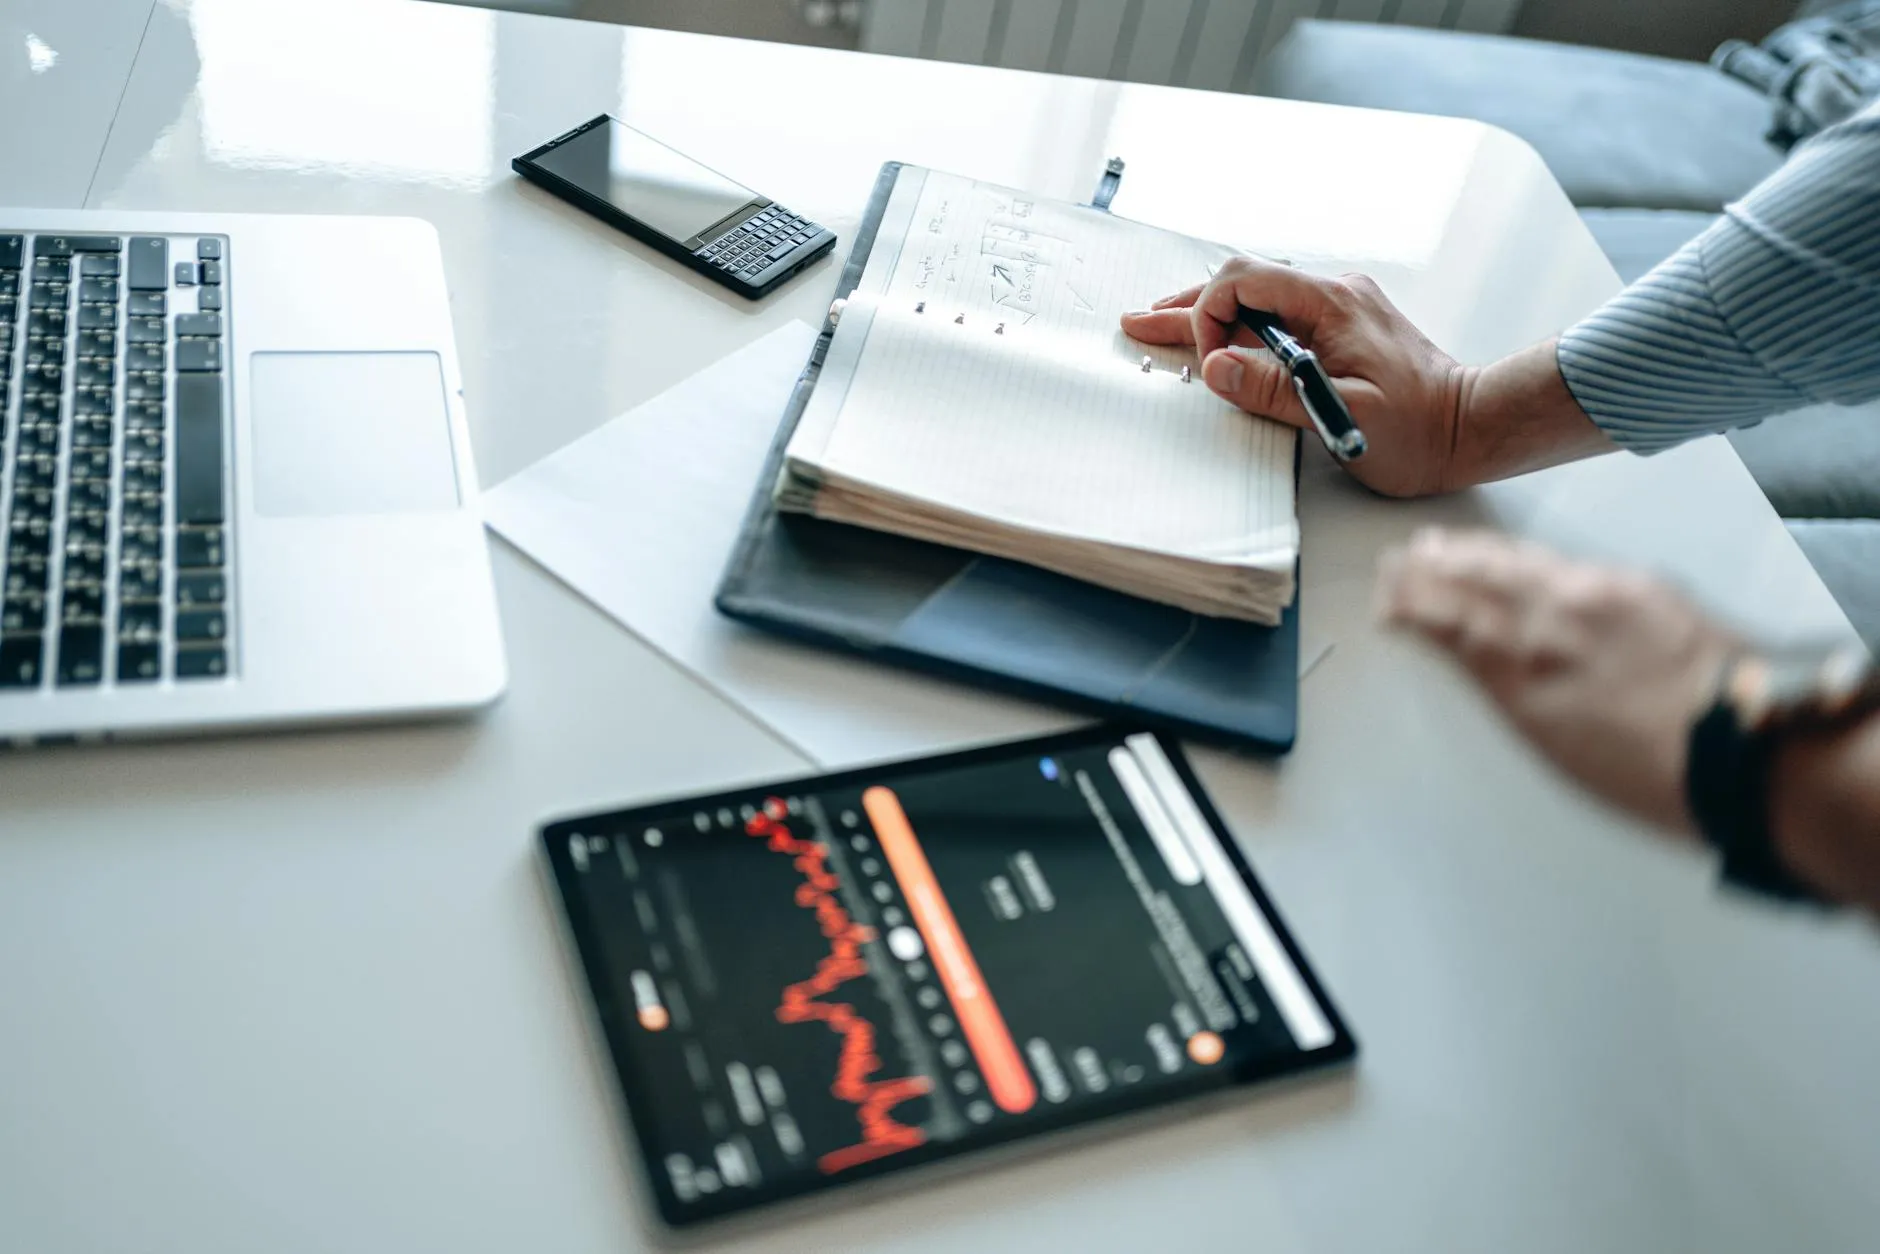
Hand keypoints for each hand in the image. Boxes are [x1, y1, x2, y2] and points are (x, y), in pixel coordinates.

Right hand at [1123, 256, 1471, 497]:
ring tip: (1163, 327)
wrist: (1471, 427)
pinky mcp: (1343, 328)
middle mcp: (1334, 294)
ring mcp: (1339, 308)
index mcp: (1332, 304)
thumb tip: (1214, 366)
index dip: (1209, 318)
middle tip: (1140, 323)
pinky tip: (1221, 341)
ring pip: (1259, 298)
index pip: (1244, 282)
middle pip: (1244, 284)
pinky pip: (1280, 315)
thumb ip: (1272, 389)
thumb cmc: (1419, 429)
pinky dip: (1241, 326)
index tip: (1208, 365)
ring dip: (1210, 315)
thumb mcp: (1341, 415)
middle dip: (1189, 308)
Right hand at [1376, 529, 1736, 832]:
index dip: (1412, 606)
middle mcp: (1554, 623)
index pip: (1449, 623)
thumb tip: (1484, 665)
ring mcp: (1597, 596)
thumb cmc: (1660, 774)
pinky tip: (1517, 553)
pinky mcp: (1639, 586)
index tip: (1388, 600)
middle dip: (1431, 569)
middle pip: (1475, 583)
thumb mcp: (1558, 749)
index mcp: (1525, 673)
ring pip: (1516, 563)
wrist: (1751, 747)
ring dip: (1472, 553)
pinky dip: (1524, 553)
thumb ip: (1514, 694)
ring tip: (1442, 545)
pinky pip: (1561, 558)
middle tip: (1401, 561)